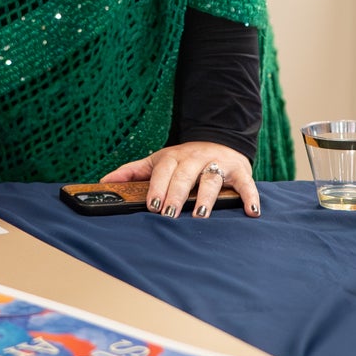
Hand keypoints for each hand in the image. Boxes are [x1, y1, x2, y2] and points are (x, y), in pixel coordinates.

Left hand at [102, 142, 260, 218]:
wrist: (218, 141)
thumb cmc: (183, 159)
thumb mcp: (157, 160)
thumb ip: (132, 171)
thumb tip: (104, 181)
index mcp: (173, 157)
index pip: (163, 171)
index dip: (157, 187)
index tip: (152, 205)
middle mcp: (195, 159)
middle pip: (184, 176)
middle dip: (176, 194)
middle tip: (169, 214)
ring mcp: (217, 164)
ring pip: (211, 180)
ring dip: (206, 197)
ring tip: (200, 215)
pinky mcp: (239, 172)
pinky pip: (245, 184)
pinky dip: (249, 196)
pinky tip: (251, 211)